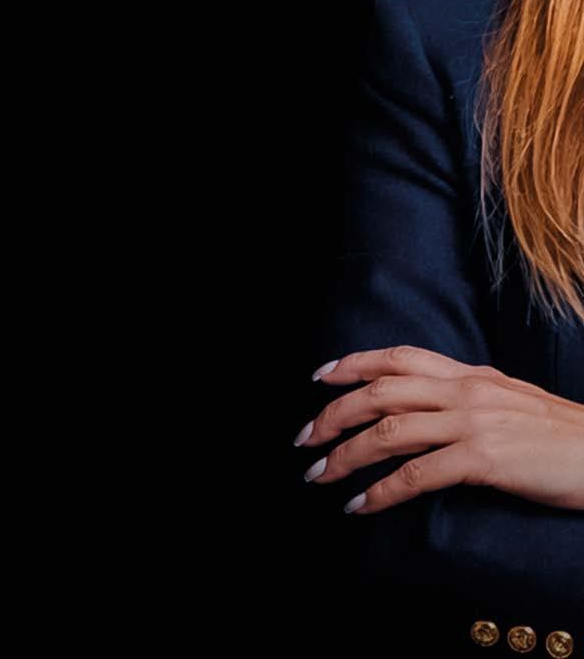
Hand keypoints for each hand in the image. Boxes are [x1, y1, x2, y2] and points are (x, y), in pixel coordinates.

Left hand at [294, 345, 583, 512]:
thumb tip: (424, 403)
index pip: (397, 358)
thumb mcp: (510, 401)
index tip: (320, 377)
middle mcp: (465, 391)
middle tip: (305, 438)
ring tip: (320, 474)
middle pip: (380, 392)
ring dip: (346, 455)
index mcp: (470, 374)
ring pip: (389, 431)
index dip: (353, 364)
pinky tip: (361, 505)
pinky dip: (382, 491)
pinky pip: (417, 475)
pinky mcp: (485, 459)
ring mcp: (473, 422)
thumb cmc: (563, 435)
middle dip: (334, 414)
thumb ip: (467, 396)